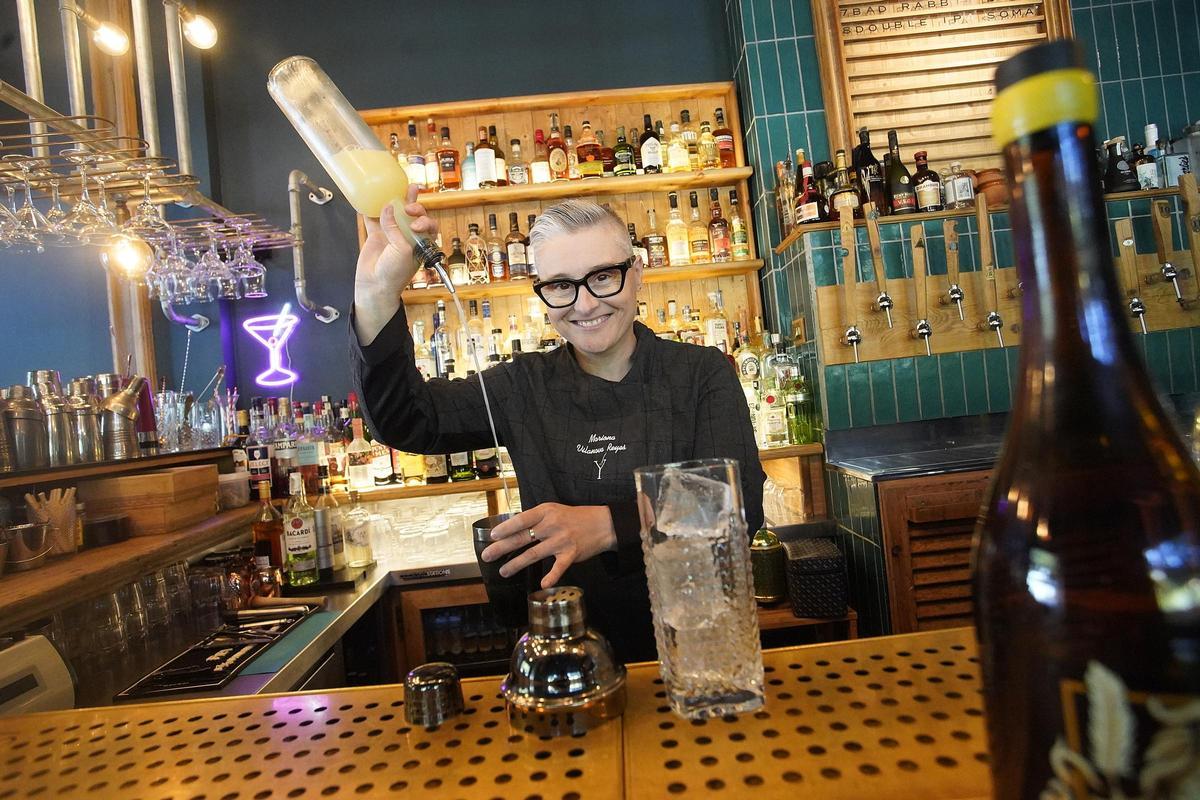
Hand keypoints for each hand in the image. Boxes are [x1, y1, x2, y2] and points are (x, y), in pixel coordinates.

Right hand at [352, 184, 438, 343]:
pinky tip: (371, 198)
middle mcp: (407, 237)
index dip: (424, 220)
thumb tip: (387, 208)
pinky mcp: (375, 236)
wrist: (375, 286)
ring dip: (399, 201)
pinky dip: (372, 209)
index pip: (428, 226)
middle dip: (414, 207)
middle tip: (408, 207)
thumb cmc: (394, 274)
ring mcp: (391, 235)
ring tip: (404, 187)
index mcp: (420, 243)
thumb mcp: (402, 250)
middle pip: (414, 216)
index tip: (415, 224)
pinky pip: (374, 219)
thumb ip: (396, 229)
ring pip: (395, 214)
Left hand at [480, 503, 616, 588]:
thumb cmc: (574, 518)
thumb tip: (512, 531)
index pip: (521, 520)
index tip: (492, 536)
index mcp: (545, 512)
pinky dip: (551, 576)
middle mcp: (552, 525)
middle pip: (522, 538)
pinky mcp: (571, 554)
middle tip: (487, 556)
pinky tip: (542, 584)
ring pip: (534, 554)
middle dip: (502, 548)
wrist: (603, 524)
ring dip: (516, 564)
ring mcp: (561, 540)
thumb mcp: (553, 511)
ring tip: (503, 571)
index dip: (505, 528)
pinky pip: (559, 567)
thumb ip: (535, 520)